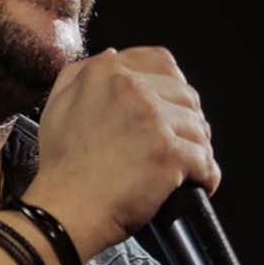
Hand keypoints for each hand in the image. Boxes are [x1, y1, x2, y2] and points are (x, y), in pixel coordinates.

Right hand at [24, 47, 220, 258]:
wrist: (65, 209)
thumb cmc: (61, 167)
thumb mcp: (57, 105)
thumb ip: (83, 74)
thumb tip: (112, 54)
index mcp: (106, 73)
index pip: (161, 62)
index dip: (173, 87)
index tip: (172, 107)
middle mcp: (132, 88)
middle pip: (186, 96)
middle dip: (187, 122)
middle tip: (180, 145)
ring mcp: (153, 119)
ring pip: (199, 128)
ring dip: (197, 150)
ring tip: (187, 168)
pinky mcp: (169, 152)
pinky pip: (205, 160)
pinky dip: (206, 176)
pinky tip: (197, 184)